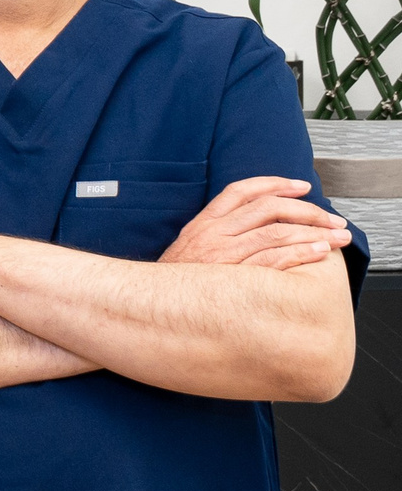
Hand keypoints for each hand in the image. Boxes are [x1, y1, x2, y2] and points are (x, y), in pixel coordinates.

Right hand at [162, 177, 350, 269]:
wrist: (152, 306)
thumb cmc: (177, 283)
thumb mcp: (189, 249)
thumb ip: (216, 234)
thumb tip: (250, 226)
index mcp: (204, 223)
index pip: (241, 191)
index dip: (275, 184)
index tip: (301, 185)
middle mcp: (213, 233)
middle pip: (267, 208)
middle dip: (307, 210)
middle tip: (332, 218)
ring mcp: (223, 254)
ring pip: (276, 232)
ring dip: (314, 232)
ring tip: (337, 236)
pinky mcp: (233, 276)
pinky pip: (274, 259)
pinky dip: (302, 253)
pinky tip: (319, 253)